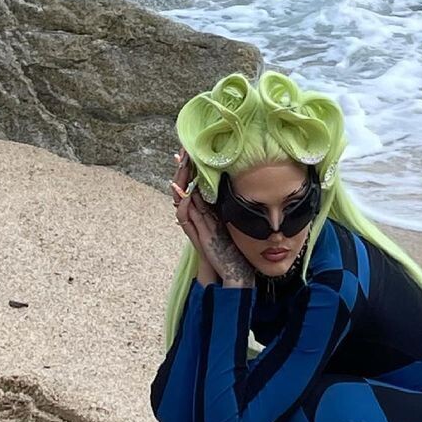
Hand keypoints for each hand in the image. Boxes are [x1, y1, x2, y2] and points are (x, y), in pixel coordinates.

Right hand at [170, 150, 253, 287]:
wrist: (234, 269)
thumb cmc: (237, 246)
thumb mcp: (234, 219)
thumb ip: (233, 204)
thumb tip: (241, 183)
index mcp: (208, 211)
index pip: (196, 185)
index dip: (192, 169)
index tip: (190, 152)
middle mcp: (199, 217)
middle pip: (185, 190)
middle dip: (183, 172)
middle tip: (182, 155)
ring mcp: (196, 226)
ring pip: (181, 201)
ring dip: (180, 185)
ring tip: (181, 168)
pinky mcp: (197, 237)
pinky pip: (185, 220)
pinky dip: (184, 207)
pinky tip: (186, 195)